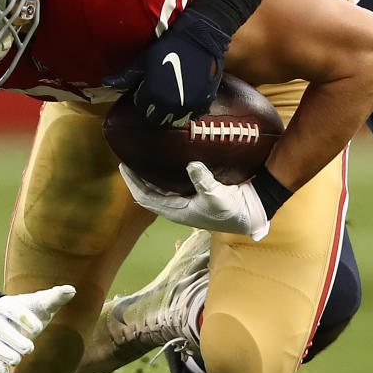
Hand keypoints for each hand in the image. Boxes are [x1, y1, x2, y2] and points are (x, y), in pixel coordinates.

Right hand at [0, 283, 75, 372]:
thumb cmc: (25, 310)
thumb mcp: (38, 303)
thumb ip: (54, 298)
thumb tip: (72, 290)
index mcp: (7, 304)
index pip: (13, 309)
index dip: (24, 318)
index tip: (39, 327)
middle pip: (0, 328)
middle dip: (14, 339)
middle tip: (30, 349)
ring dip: (3, 353)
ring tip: (17, 360)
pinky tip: (4, 372)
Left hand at [104, 9, 230, 125]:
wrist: (198, 39)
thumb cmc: (167, 46)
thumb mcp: (143, 60)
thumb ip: (126, 76)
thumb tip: (106, 83)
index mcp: (151, 95)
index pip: (141, 106)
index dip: (142, 96)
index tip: (147, 87)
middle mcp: (168, 105)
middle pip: (156, 117)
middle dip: (155, 107)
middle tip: (158, 93)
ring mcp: (187, 106)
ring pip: (175, 119)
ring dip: (172, 111)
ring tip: (173, 96)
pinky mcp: (202, 103)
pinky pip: (193, 114)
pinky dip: (188, 109)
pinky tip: (187, 97)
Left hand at [119, 161, 270, 240]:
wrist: (248, 213)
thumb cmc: (231, 209)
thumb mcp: (217, 195)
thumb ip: (203, 181)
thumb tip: (191, 164)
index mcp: (176, 211)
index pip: (145, 197)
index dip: (133, 183)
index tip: (124, 166)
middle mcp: (176, 208)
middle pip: (147, 193)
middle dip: (136, 178)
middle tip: (127, 159)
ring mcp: (184, 202)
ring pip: (158, 190)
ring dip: (148, 177)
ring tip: (140, 160)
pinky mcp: (192, 196)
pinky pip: (170, 186)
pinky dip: (161, 176)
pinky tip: (162, 163)